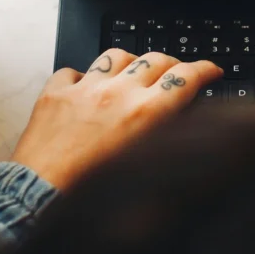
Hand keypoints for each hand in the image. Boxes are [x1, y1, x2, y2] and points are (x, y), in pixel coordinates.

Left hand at [12, 50, 221, 189]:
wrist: (43, 198)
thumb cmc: (95, 193)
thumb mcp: (149, 167)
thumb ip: (169, 137)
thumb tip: (182, 119)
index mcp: (147, 114)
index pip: (187, 77)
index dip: (205, 69)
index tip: (211, 70)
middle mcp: (119, 94)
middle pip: (157, 59)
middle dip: (172, 63)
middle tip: (175, 73)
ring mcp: (86, 90)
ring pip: (117, 56)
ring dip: (130, 63)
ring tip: (131, 74)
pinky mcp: (56, 94)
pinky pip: (72, 71)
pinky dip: (81, 77)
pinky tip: (85, 88)